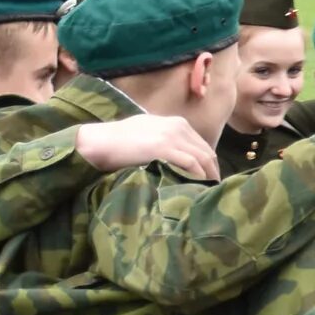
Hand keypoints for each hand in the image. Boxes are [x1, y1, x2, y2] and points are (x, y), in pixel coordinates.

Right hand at [75, 114, 217, 180]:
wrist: (100, 141)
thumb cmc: (120, 140)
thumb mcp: (149, 133)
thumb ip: (167, 140)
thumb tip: (179, 157)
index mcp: (177, 123)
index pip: (203, 145)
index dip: (210, 164)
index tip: (211, 178)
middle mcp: (178, 127)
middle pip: (207, 152)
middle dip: (213, 171)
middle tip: (214, 189)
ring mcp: (172, 136)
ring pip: (203, 158)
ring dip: (209, 176)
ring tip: (209, 192)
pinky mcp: (164, 148)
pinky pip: (191, 163)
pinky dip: (198, 176)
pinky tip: (199, 186)